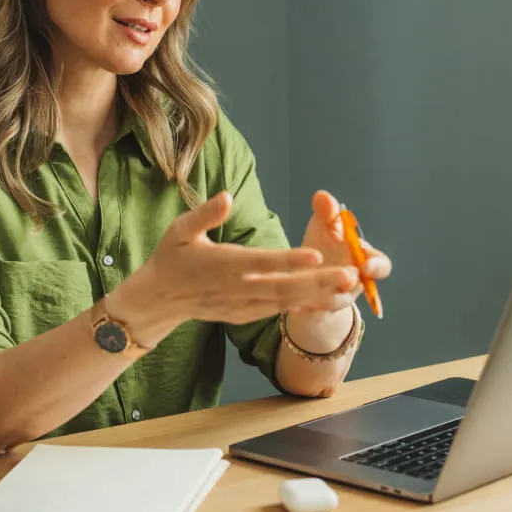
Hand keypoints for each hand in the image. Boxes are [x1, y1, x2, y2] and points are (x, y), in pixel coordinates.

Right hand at [120, 192, 358, 331]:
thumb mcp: (180, 229)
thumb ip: (205, 214)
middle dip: (318, 282)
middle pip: (283, 287)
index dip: (289, 260)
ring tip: (348, 288)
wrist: (160, 298)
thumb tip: (227, 196)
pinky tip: (326, 301)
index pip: (262, 261)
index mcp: (223, 263)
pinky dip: (303, 308)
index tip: (317, 255)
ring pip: (285, 303)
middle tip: (351, 275)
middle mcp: (236, 287)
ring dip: (318, 296)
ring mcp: (241, 305)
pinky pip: (278, 312)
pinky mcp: (244, 314)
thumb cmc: (172, 256)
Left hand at [296, 190, 391, 312]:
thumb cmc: (324, 245)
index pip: (380, 265)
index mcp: (362, 260)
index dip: (376, 266)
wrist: (309, 274)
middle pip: (359, 287)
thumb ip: (327, 212)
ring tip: (314, 294)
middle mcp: (354, 282)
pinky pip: (313, 313)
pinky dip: (304, 309)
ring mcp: (336, 298)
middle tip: (345, 279)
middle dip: (350, 284)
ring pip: (336, 302)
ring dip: (327, 298)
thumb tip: (323, 196)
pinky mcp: (317, 311)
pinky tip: (294, 306)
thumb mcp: (324, 226)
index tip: (367, 265)